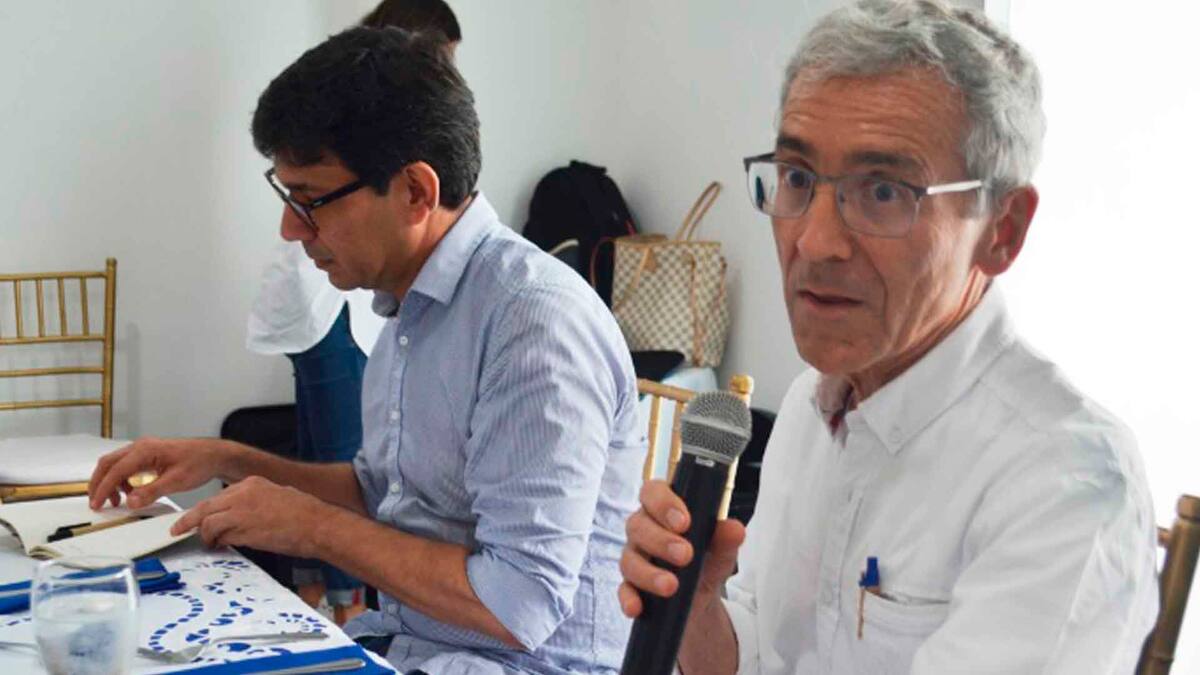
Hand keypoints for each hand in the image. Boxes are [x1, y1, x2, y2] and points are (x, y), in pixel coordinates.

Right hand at [88, 437, 234, 509]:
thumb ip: (152, 491)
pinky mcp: (148, 455)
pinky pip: (126, 467)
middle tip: (97, 503)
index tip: (96, 504)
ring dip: (110, 482)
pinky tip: (130, 493)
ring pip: (115, 464)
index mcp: (146, 450)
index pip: (115, 470)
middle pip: (108, 464)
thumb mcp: (176, 481)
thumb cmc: (199, 463)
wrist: (214, 455)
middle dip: (99, 483)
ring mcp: (143, 450)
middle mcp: (141, 447)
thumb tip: (131, 502)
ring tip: (116, 501)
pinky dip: (122, 480)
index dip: (103, 488)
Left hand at [169, 476, 329, 556]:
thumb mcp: (278, 497)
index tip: (200, 518)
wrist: (318, 524)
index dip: (207, 510)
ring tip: (210, 544)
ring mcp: (240, 510)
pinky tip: (219, 547)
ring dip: (205, 535)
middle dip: (188, 520)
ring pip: (207, 521)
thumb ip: (256, 503)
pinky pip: (218, 535)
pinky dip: (215, 542)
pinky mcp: (241, 528)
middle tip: (178, 529)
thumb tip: (244, 517)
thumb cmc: (305, 515)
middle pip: (204, 506)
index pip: (219, 497)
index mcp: (251, 483)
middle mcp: (242, 493)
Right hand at [618, 480, 745, 618]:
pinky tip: (638, 607)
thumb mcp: (722, 550)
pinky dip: (629, 598)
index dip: (664, 503)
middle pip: (637, 525)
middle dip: (661, 540)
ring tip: (671, 586)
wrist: (702, 599)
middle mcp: (644, 530)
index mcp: (664, 510)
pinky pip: (623, 590)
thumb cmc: (706, 561)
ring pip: (629, 559)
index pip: (653, 492)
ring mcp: (635, 558)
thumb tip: (735, 529)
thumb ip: (726, 538)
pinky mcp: (631, 586)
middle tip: (685, 555)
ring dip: (649, 573)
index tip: (684, 522)